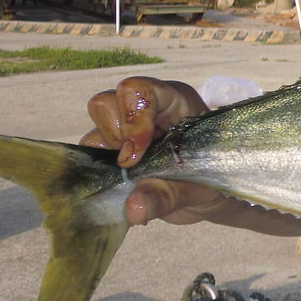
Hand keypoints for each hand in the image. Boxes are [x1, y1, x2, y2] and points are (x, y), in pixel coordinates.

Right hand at [81, 76, 300, 234]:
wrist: (208, 195)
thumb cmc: (212, 178)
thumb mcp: (196, 189)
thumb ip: (166, 196)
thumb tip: (133, 210)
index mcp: (174, 101)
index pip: (138, 90)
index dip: (131, 120)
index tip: (137, 155)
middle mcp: (145, 109)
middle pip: (105, 103)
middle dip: (116, 137)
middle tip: (135, 164)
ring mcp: (124, 129)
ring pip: (93, 130)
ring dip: (106, 156)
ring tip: (134, 175)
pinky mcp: (110, 151)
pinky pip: (88, 156)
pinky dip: (99, 174)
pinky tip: (122, 187)